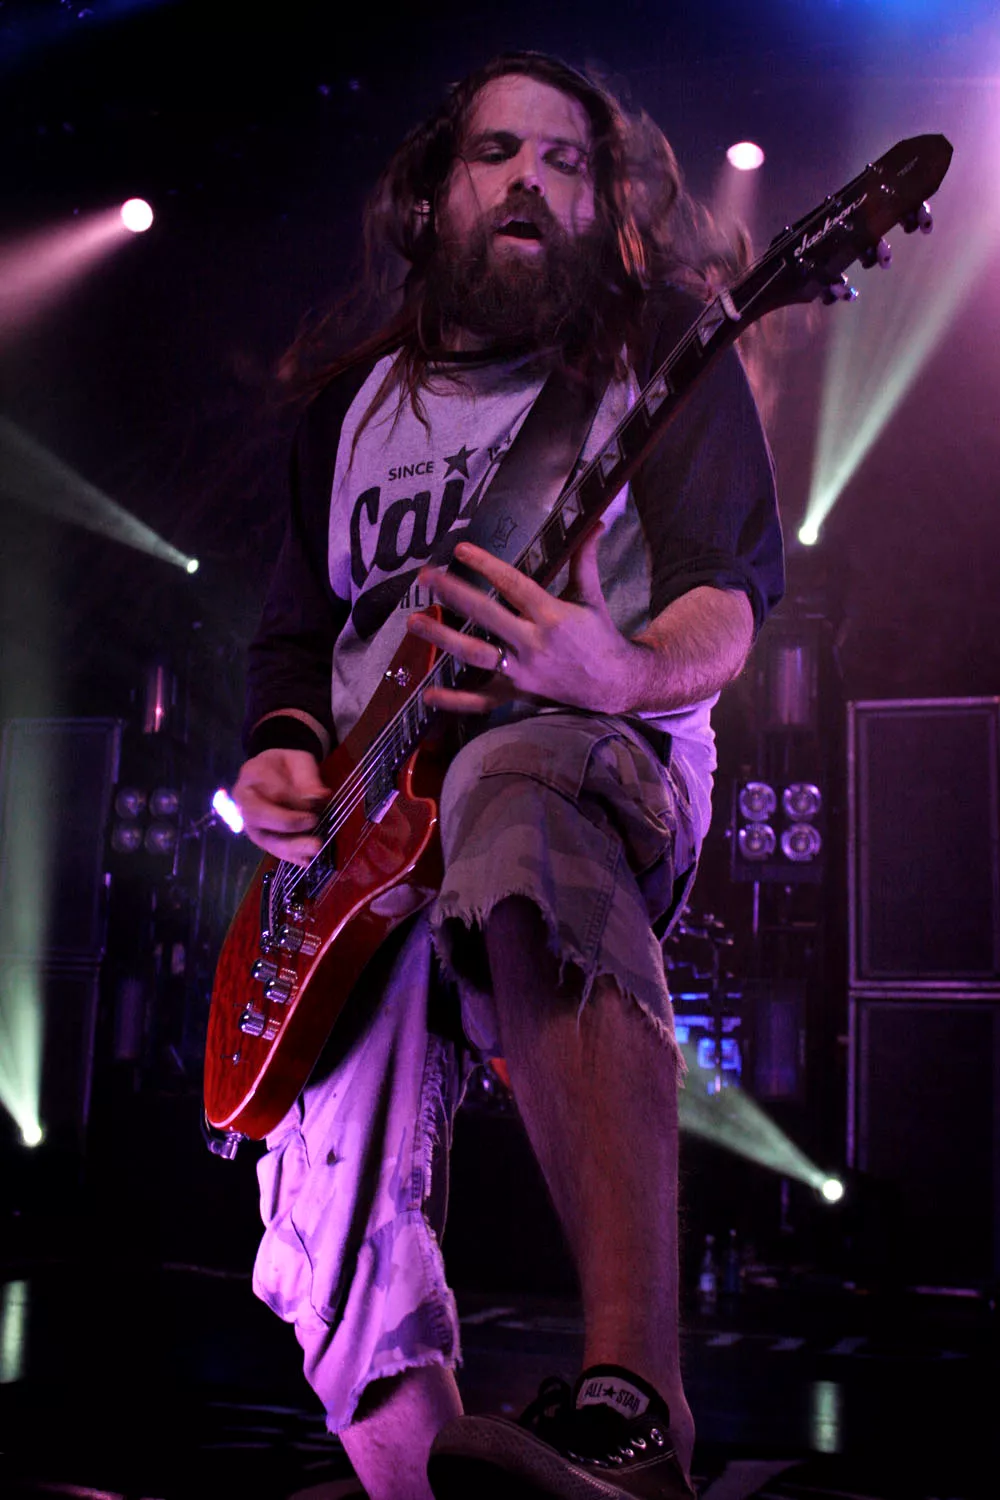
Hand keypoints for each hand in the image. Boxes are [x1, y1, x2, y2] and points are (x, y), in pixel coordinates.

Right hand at [233, 748, 329, 866]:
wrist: (273, 772)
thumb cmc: (287, 767)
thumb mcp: (299, 761)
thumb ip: (308, 777)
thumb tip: (319, 796)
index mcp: (252, 773)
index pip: (273, 790)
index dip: (296, 798)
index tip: (318, 799)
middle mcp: (243, 799)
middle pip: (258, 815)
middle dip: (287, 822)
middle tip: (313, 822)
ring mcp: (248, 822)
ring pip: (263, 837)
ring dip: (290, 846)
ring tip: (314, 849)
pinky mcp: (259, 837)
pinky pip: (271, 850)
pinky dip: (290, 857)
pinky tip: (306, 862)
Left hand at [406, 530, 638, 715]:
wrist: (614, 684)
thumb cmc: (600, 636)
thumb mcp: (591, 597)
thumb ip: (584, 560)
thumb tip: (595, 523)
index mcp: (552, 616)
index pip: (513, 585)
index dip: (486, 565)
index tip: (461, 549)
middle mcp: (533, 643)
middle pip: (486, 616)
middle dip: (453, 594)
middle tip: (426, 577)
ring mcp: (522, 671)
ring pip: (476, 654)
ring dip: (442, 639)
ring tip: (414, 623)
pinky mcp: (516, 694)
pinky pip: (482, 700)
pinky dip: (455, 701)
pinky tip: (428, 695)